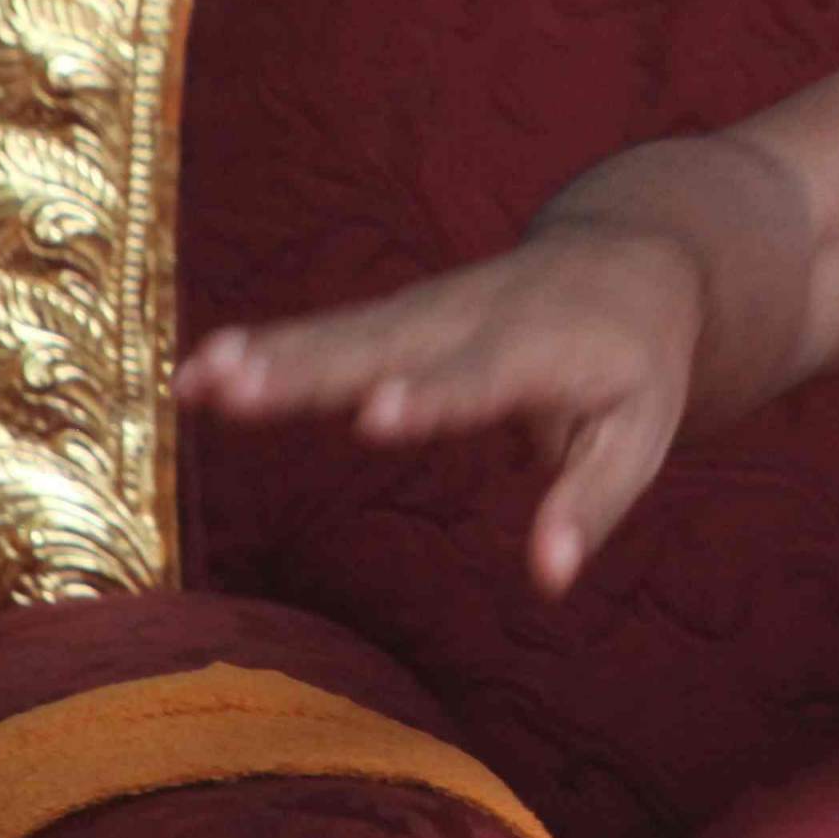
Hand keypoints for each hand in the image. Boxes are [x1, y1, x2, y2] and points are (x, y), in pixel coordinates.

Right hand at [172, 222, 709, 596]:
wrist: (632, 258)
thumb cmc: (635, 365)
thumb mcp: (641, 433)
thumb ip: (591, 503)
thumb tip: (551, 579)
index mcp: (545, 348)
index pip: (483, 377)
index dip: (431, 396)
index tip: (376, 415)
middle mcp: (474, 319)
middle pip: (386, 346)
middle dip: (311, 369)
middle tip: (240, 389)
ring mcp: (428, 310)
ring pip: (343, 334)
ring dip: (267, 356)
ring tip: (198, 380)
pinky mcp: (396, 314)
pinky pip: (327, 331)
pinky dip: (264, 346)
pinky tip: (197, 370)